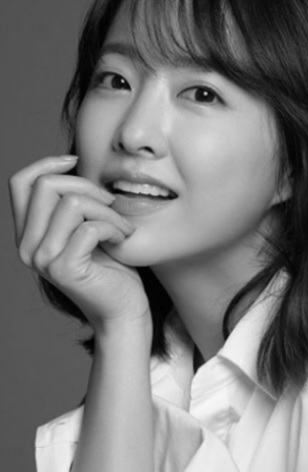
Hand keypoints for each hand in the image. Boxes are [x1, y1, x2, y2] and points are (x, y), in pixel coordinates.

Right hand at [9, 155, 150, 331]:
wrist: (123, 309)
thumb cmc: (111, 267)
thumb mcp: (86, 227)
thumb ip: (72, 203)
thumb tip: (72, 162)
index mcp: (28, 233)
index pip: (20, 182)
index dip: (47, 163)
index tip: (78, 161)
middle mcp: (26, 245)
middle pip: (47, 186)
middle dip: (88, 186)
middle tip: (112, 204)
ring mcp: (42, 259)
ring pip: (73, 204)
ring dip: (108, 210)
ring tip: (123, 226)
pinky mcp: (64, 269)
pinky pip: (90, 227)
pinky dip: (114, 227)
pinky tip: (124, 238)